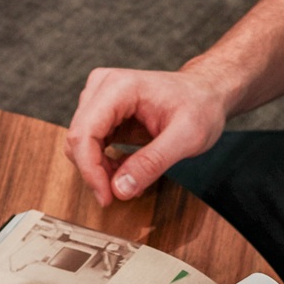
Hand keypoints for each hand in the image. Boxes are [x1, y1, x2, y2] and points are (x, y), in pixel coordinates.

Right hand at [65, 66, 228, 205]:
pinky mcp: (102, 111)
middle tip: (116, 196)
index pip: (85, 133)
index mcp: (120, 87)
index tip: (107, 197)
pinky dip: (102, 163)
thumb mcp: (186, 138)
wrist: (206, 92)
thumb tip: (120, 189)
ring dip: (98, 169)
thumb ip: (152, 163)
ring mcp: (100, 97)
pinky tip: (124, 171)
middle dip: (94, 173)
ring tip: (127, 181)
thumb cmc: (201, 106)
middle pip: (77, 138)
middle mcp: (103, 86)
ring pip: (80, 143)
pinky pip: (89, 143)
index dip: (91, 170)